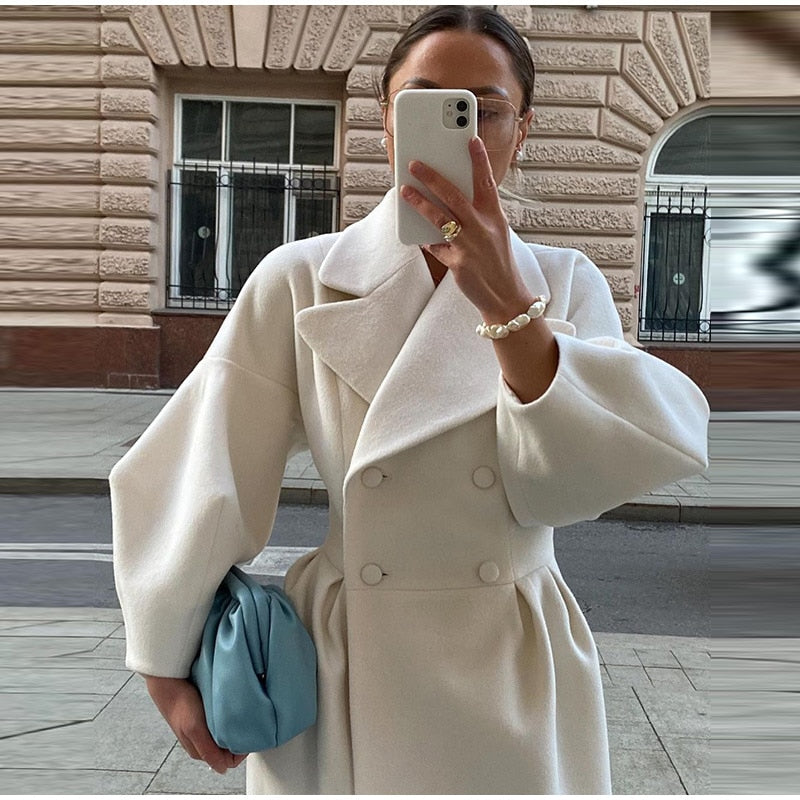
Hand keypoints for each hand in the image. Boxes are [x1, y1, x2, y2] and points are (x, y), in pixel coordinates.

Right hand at [144, 675, 247, 772]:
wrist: (172, 685)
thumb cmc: (182, 706)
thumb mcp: (195, 729)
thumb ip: (208, 751)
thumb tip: (223, 770)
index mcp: (201, 752)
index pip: (229, 761)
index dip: (241, 751)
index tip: (247, 736)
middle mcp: (203, 743)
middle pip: (229, 750)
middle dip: (239, 740)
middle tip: (244, 725)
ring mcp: (205, 731)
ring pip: (226, 737)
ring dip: (234, 730)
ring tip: (237, 717)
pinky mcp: (206, 719)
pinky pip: (222, 725)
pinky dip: (229, 721)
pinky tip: (229, 712)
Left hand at [399, 136, 533, 321]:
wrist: (505, 297)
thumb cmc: (498, 261)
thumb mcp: (496, 232)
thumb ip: (478, 214)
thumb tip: (450, 195)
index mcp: (495, 217)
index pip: (487, 182)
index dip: (479, 160)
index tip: (470, 139)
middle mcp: (483, 228)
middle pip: (454, 195)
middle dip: (432, 176)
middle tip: (414, 163)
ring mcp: (470, 246)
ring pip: (439, 218)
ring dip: (419, 202)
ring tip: (404, 190)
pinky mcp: (457, 264)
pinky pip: (435, 246)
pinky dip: (425, 238)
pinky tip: (417, 231)